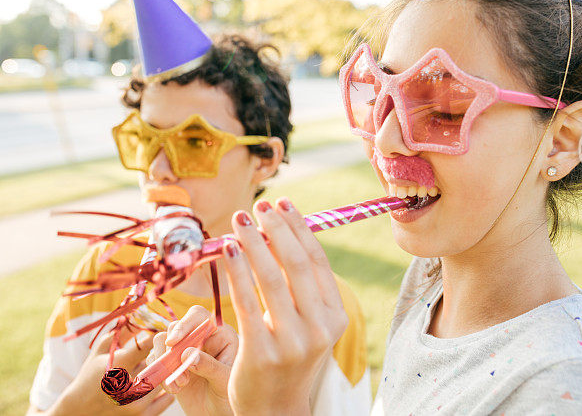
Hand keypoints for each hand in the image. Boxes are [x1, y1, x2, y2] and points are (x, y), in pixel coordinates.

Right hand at [48, 330, 173, 415]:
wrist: (79, 410)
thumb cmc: (90, 376)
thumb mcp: (100, 351)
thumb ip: (121, 332)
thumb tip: (141, 314)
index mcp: (117, 366)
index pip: (149, 345)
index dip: (160, 336)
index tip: (166, 330)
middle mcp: (127, 387)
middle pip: (163, 363)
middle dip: (169, 353)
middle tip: (175, 346)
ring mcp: (135, 405)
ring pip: (167, 381)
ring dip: (170, 371)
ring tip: (172, 362)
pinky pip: (166, 399)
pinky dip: (169, 388)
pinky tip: (166, 380)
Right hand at [147, 305, 237, 415]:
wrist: (218, 413)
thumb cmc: (229, 394)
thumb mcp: (225, 380)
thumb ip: (210, 365)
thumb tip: (186, 353)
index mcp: (219, 333)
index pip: (199, 316)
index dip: (184, 324)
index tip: (173, 342)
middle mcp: (201, 337)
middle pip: (176, 327)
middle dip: (172, 351)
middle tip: (181, 375)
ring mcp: (184, 349)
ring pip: (162, 342)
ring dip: (165, 364)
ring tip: (180, 385)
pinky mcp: (171, 364)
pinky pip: (156, 360)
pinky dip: (160, 374)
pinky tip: (174, 389)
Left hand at [223, 198, 347, 415]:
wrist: (274, 410)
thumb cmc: (288, 359)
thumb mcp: (308, 326)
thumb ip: (302, 289)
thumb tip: (282, 234)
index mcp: (335, 317)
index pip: (317, 261)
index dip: (299, 228)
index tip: (282, 204)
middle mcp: (320, 328)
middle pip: (296, 265)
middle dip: (276, 229)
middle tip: (258, 206)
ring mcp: (292, 342)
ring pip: (271, 278)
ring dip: (253, 243)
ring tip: (239, 221)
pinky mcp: (262, 353)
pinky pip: (247, 302)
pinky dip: (237, 271)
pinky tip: (228, 251)